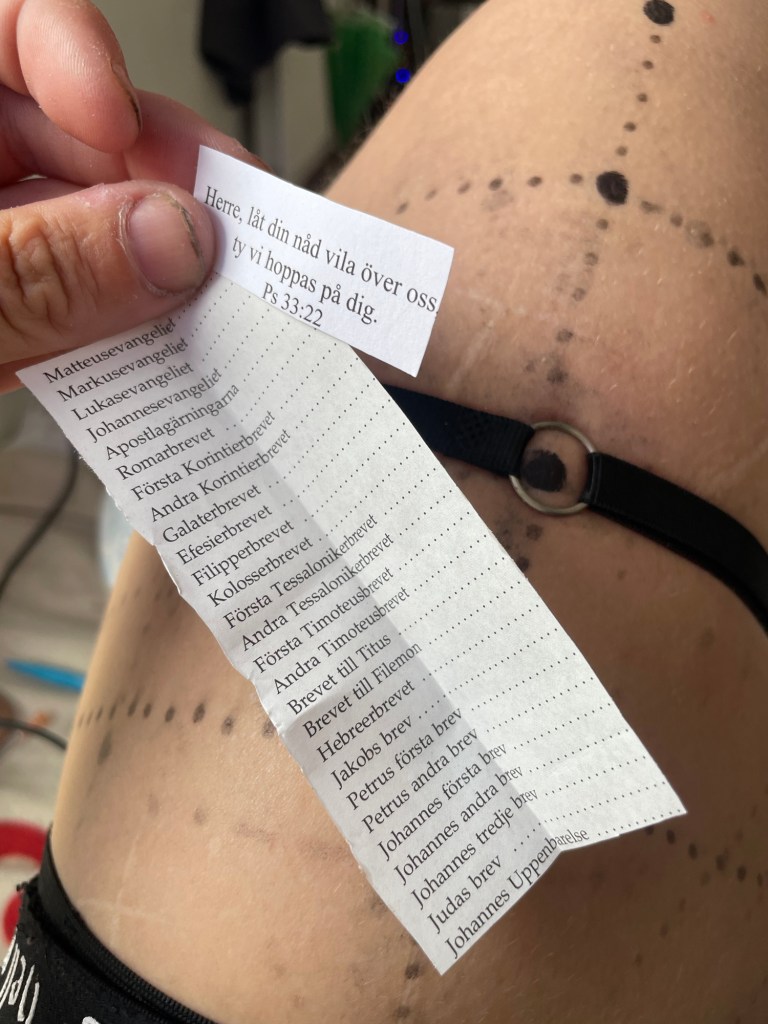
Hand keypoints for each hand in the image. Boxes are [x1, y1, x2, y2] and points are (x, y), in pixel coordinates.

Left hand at [0, 0, 263, 390]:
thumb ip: (35, 269)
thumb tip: (171, 237)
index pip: (11, 39)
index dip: (84, 63)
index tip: (129, 131)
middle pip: (86, 142)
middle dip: (166, 192)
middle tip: (232, 246)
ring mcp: (0, 256)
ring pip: (105, 237)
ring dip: (167, 278)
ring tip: (219, 314)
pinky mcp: (15, 325)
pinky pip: (91, 314)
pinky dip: (136, 339)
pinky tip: (171, 359)